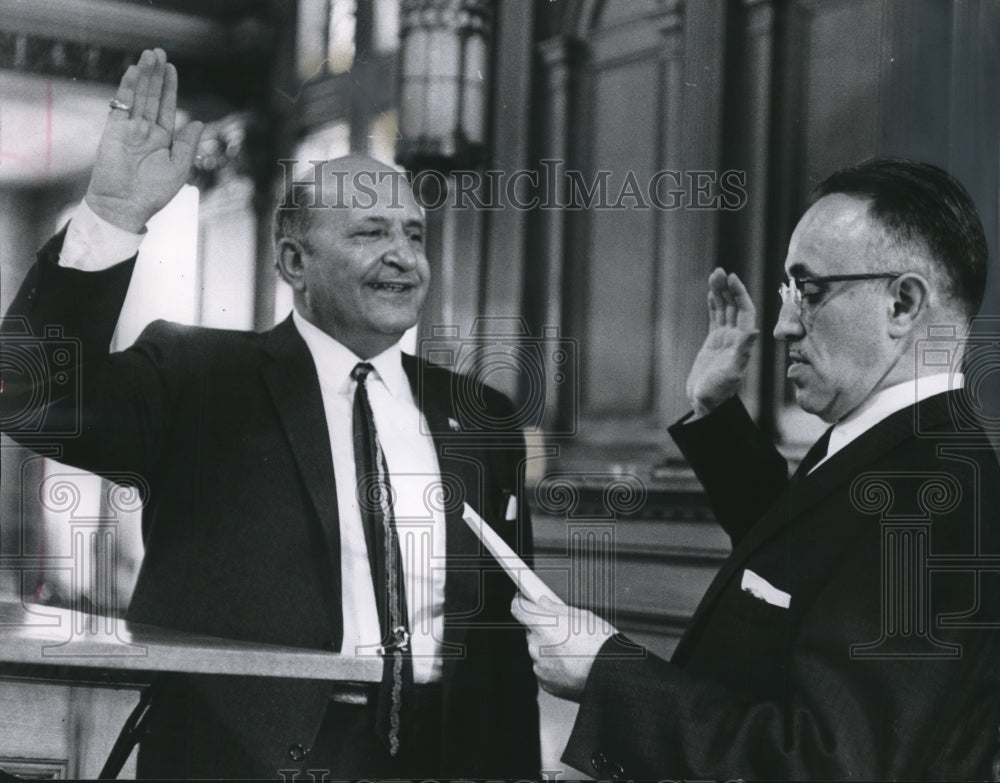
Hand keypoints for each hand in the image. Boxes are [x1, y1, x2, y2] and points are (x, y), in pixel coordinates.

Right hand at [85, 49, 203, 232]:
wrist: (124, 206)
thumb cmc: (153, 193)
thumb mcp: (178, 168)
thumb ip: (187, 145)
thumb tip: (198, 122)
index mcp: (163, 140)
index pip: (166, 108)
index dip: (169, 88)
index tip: (172, 69)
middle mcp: (146, 132)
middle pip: (152, 97)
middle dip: (156, 75)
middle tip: (159, 52)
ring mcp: (129, 130)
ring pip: (138, 97)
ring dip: (144, 76)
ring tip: (149, 56)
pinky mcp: (114, 131)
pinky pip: (122, 106)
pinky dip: (128, 89)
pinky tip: (135, 73)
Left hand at [510, 593, 614, 701]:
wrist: (612, 676)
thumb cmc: (601, 644)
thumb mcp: (582, 616)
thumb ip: (556, 608)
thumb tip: (543, 603)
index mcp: (542, 625)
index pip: (518, 608)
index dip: (521, 603)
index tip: (525, 600)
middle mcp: (535, 645)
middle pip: (531, 631)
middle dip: (543, 629)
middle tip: (563, 630)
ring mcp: (539, 666)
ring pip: (538, 651)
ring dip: (549, 649)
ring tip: (574, 650)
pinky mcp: (545, 682)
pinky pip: (545, 669)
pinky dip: (554, 666)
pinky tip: (573, 664)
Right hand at [685, 268, 759, 417]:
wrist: (707, 403)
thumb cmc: (719, 391)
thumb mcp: (732, 370)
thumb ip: (743, 351)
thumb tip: (754, 331)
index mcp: (742, 341)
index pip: (744, 310)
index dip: (739, 293)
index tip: (731, 278)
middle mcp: (736, 337)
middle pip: (734, 306)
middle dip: (727, 288)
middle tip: (719, 271)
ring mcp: (725, 339)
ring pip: (723, 309)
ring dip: (720, 292)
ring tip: (713, 275)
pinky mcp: (713, 342)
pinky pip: (715, 318)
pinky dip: (713, 305)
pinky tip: (711, 293)